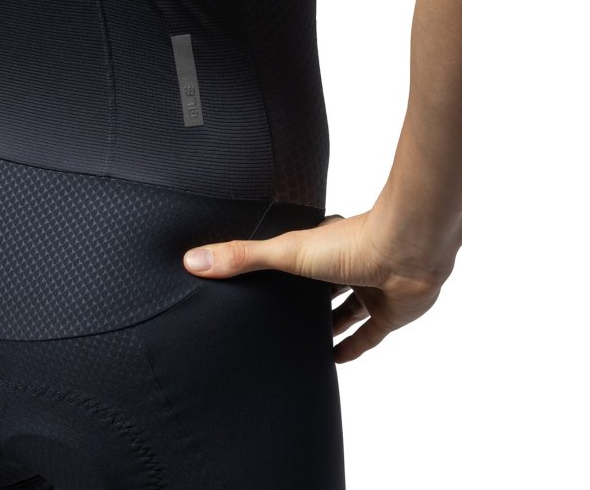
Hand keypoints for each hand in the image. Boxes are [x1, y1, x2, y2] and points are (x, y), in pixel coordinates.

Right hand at [181, 202, 459, 363]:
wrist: (409, 253)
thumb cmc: (352, 243)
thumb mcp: (285, 252)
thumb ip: (242, 257)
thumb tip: (193, 260)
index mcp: (319, 246)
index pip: (292, 258)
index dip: (276, 269)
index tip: (256, 285)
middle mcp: (344, 265)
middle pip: (319, 286)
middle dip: (303, 301)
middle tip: (277, 320)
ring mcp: (368, 289)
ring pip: (345, 309)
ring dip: (328, 324)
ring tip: (301, 342)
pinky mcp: (389, 313)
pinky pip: (369, 335)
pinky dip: (353, 347)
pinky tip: (336, 359)